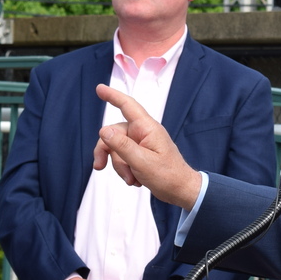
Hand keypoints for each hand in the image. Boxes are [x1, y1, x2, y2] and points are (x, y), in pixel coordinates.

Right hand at [92, 84, 201, 207]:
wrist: (181, 191)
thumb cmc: (168, 176)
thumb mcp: (141, 162)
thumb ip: (121, 146)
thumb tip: (104, 130)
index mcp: (147, 129)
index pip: (128, 106)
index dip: (113, 96)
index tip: (99, 88)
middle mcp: (144, 133)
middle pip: (114, 134)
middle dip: (108, 152)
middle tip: (100, 167)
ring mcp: (142, 144)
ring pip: (116, 149)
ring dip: (120, 167)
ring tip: (133, 179)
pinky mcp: (140, 155)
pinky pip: (123, 158)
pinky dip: (125, 170)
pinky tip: (136, 180)